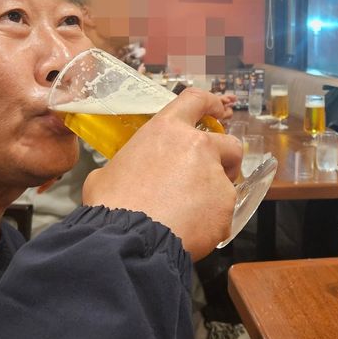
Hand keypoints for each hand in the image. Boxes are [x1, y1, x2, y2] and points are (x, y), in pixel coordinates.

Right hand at [82, 88, 241, 261]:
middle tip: (212, 175)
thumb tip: (122, 177)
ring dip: (215, 194)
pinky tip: (189, 231)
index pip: (196, 100)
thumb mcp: (108, 172)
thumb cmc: (113, 203)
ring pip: (227, 182)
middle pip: (229, 143)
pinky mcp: (225, 206)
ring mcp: (214, 175)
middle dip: (226, 159)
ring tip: (191, 213)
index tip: (216, 111)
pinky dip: (211, 222)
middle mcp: (196, 146)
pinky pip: (223, 213)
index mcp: (166, 130)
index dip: (210, 104)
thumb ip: (128, 166)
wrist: (130, 237)